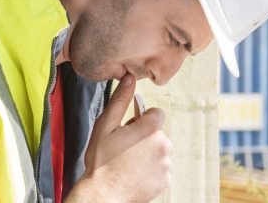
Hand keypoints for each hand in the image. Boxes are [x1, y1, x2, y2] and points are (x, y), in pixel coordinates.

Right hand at [67, 74, 170, 201]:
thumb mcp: (105, 126)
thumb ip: (120, 100)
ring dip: (147, 154)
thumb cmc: (101, 160)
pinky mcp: (165, 180)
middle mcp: (163, 145)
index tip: (129, 130)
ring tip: (127, 163)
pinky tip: (134, 174)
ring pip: (159, 151)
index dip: (142, 120)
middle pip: (157, 133)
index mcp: (150, 129)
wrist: (103, 195)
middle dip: (144, 137)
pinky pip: (160, 168)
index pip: (156, 114)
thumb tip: (129, 77)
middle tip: (124, 149)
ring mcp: (165, 164)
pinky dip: (150, 170)